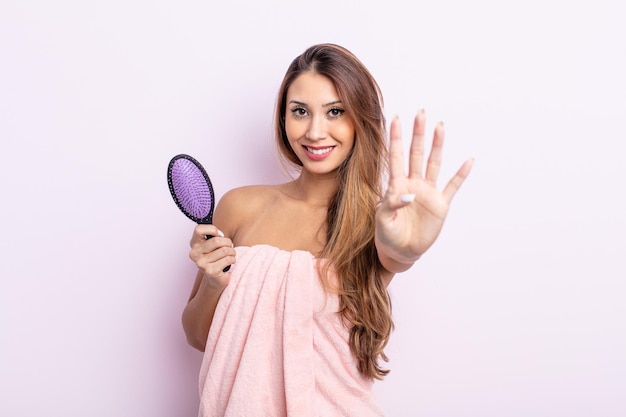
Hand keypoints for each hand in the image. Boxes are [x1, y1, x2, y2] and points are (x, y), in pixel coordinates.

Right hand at [189, 224, 235, 288]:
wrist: (215, 279)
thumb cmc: (215, 258)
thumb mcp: (212, 244)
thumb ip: (213, 236)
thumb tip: (220, 235)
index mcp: (194, 244)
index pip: (199, 230)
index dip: (211, 229)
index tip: (218, 234)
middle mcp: (195, 253)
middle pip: (217, 241)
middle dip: (228, 242)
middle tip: (229, 246)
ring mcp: (202, 263)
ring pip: (224, 250)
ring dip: (232, 252)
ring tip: (231, 254)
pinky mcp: (211, 271)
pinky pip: (228, 259)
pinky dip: (233, 259)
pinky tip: (230, 261)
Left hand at [375, 110, 473, 266]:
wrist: (400, 252)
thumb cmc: (387, 235)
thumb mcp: (383, 220)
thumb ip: (392, 204)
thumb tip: (410, 194)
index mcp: (396, 185)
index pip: (396, 157)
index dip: (395, 138)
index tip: (394, 119)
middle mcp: (413, 184)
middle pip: (416, 154)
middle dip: (418, 134)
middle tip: (420, 113)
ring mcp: (428, 193)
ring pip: (433, 164)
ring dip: (437, 146)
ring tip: (440, 127)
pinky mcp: (440, 205)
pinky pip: (452, 186)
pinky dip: (461, 174)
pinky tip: (468, 160)